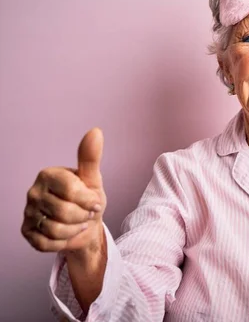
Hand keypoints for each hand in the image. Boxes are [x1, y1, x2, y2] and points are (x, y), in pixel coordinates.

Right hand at [21, 128, 105, 253]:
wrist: (85, 225)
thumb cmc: (88, 199)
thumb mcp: (93, 179)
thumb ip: (91, 157)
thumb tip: (96, 131)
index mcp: (48, 175)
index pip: (72, 190)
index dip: (89, 200)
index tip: (95, 201)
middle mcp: (33, 192)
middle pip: (64, 212)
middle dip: (83, 216)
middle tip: (87, 213)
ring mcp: (28, 212)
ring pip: (55, 230)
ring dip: (74, 230)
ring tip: (78, 223)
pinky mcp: (27, 232)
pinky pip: (46, 243)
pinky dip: (63, 242)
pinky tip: (67, 233)